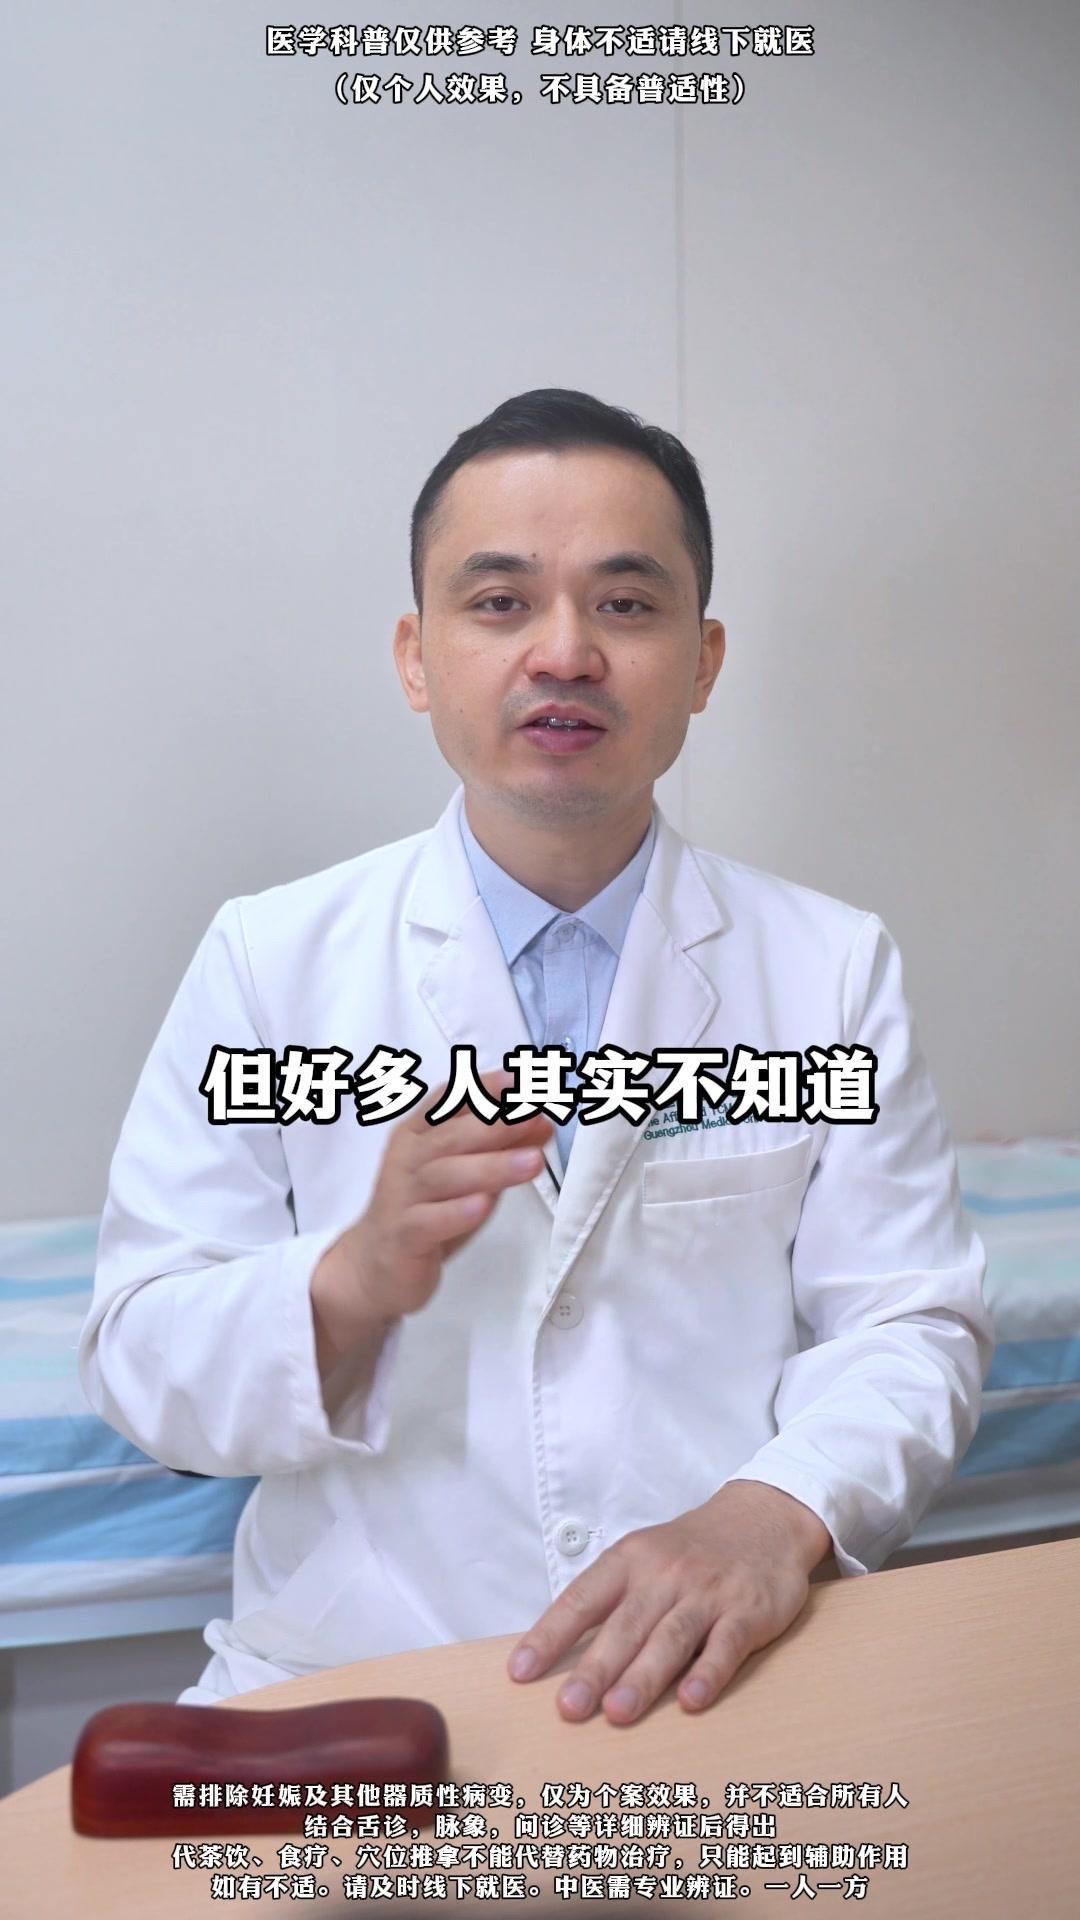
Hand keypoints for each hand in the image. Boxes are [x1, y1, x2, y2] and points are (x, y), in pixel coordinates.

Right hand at [324, 1067, 553, 1328]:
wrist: (377, 1265)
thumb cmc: (427, 1208)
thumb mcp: (468, 1174)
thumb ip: (501, 1147)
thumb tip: (545, 1121)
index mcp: (418, 1133)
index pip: (448, 1101)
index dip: (483, 1088)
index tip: (520, 1080)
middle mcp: (407, 1158)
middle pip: (451, 1136)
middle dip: (496, 1124)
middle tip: (535, 1117)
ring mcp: (402, 1196)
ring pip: (445, 1176)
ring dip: (491, 1167)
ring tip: (532, 1163)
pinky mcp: (404, 1235)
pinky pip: (429, 1221)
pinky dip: (456, 1212)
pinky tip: (482, 1206)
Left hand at [507, 1480, 831, 1723]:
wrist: (765, 1517)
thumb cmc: (690, 1551)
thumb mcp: (644, 1557)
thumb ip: (610, 1600)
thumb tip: (558, 1654)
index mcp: (630, 1560)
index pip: (582, 1599)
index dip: (550, 1635)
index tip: (520, 1672)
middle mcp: (665, 1574)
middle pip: (625, 1625)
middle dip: (595, 1668)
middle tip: (568, 1708)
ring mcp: (708, 1593)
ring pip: (670, 1637)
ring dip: (643, 1677)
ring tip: (618, 1713)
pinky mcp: (748, 1611)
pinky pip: (726, 1645)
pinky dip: (708, 1672)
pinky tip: (691, 1701)